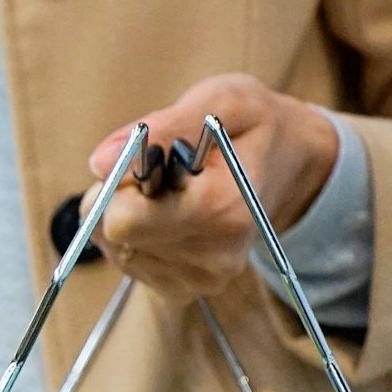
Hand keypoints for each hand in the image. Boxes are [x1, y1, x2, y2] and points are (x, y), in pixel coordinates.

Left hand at [84, 73, 338, 300]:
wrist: (291, 164)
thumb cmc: (253, 126)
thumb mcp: (222, 101)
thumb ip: (163, 127)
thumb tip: (99, 162)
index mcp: (222, 209)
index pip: (123, 219)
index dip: (121, 184)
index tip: (150, 160)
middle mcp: (213, 256)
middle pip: (112, 234)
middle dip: (120, 197)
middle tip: (159, 173)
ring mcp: (199, 278)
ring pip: (114, 248)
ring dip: (128, 214)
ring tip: (170, 192)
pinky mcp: (184, 289)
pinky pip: (127, 261)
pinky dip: (135, 235)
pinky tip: (168, 215)